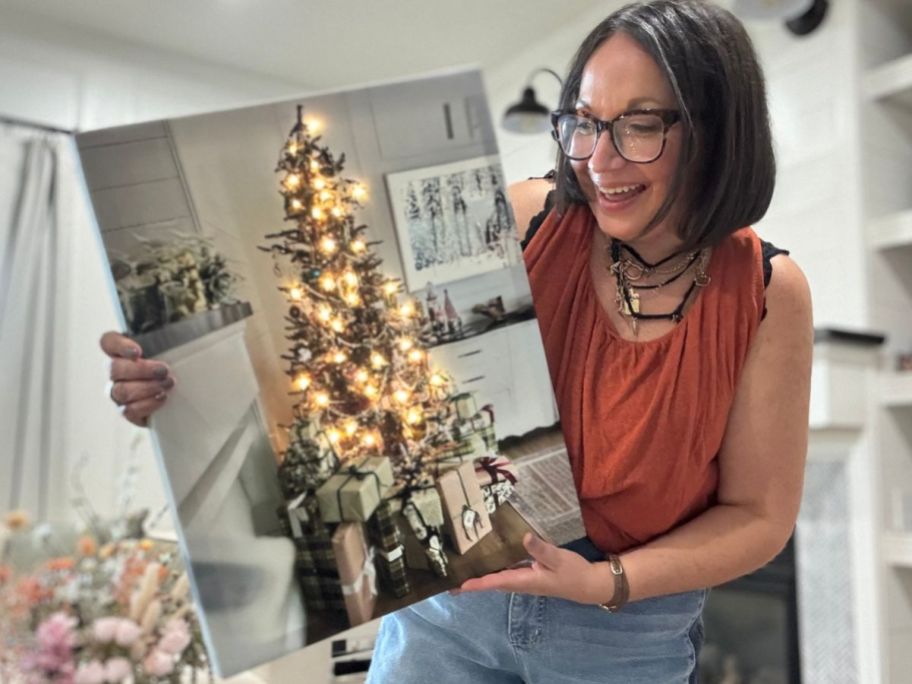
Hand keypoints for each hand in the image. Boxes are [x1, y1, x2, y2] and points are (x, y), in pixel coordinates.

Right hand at [99, 331, 174, 427]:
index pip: (108, 342)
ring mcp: (118, 392)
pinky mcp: (127, 411)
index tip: (138, 351)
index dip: (118, 346)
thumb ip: (177, 336)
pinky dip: (146, 404)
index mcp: (122, 351)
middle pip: (113, 368)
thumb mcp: (177, 348)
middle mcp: (115, 371)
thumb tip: (200, 320)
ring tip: (168, 385)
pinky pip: (128, 410)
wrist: (183, 396)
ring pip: (120, 390)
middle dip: (140, 370)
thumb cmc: (178, 364)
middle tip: (164, 370)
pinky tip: (162, 398)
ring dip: (145, 387)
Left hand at [455, 533, 614, 605]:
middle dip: (472, 583)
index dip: (478, 583)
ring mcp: (524, 580)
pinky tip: (487, 561)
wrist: (587, 584)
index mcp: (525, 581)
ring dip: (480, 576)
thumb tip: (524, 537)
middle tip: (449, 581)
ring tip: (462, 571)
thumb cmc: (573, 572)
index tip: (459, 585)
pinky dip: (493, 569)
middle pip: (491, 583)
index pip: (496, 582)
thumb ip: (541, 549)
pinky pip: (506, 573)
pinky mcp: (528, 575)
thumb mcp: (558, 558)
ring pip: (497, 579)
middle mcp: (520, 583)